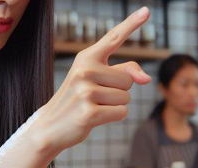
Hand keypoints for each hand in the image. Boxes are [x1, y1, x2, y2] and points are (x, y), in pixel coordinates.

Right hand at [32, 7, 151, 154]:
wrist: (50, 126)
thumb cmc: (78, 100)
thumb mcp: (97, 79)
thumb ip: (123, 71)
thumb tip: (146, 78)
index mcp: (86, 57)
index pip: (114, 38)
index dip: (131, 24)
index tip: (147, 10)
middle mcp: (85, 70)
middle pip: (128, 79)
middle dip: (119, 91)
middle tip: (96, 97)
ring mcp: (86, 92)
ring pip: (126, 97)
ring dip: (116, 105)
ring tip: (94, 106)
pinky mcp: (89, 113)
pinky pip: (121, 113)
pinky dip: (113, 117)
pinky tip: (95, 117)